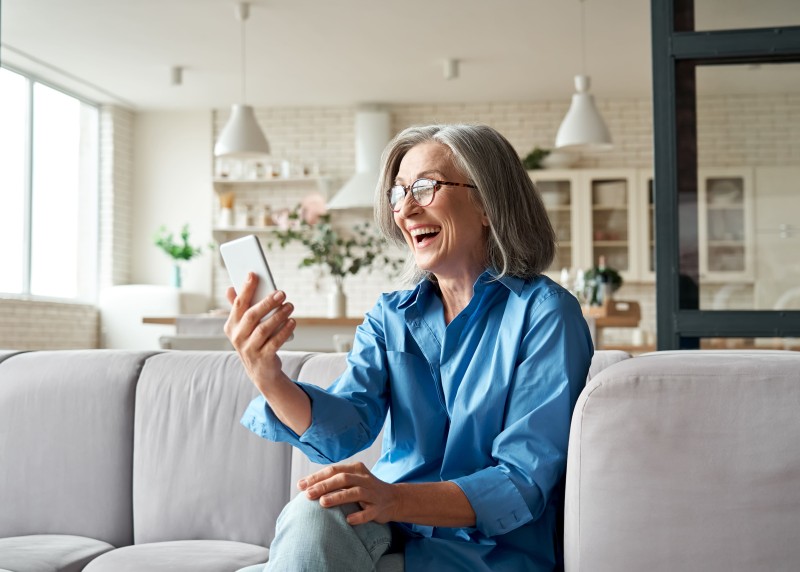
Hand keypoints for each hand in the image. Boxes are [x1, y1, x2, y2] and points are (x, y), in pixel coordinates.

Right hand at [224, 273, 295, 395]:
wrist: (261, 371)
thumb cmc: (254, 341)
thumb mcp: (243, 327)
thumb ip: (238, 308)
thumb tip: (230, 288)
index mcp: (231, 326)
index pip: (238, 304)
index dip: (246, 288)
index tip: (254, 274)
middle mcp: (237, 337)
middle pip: (252, 316)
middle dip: (267, 302)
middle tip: (282, 292)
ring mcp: (249, 349)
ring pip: (264, 329)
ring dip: (278, 315)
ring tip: (290, 306)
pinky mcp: (263, 358)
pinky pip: (275, 342)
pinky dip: (284, 331)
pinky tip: (293, 321)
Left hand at [298, 462, 399, 525]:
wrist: (393, 499)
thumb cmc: (365, 489)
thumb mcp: (351, 480)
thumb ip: (332, 481)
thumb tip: (304, 485)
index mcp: (356, 469)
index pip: (333, 469)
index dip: (317, 477)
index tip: (301, 485)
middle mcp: (365, 479)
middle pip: (342, 478)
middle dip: (324, 485)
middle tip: (308, 494)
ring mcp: (373, 493)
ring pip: (355, 492)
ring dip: (338, 497)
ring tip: (323, 503)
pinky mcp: (379, 508)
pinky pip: (369, 512)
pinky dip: (359, 516)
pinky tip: (348, 520)